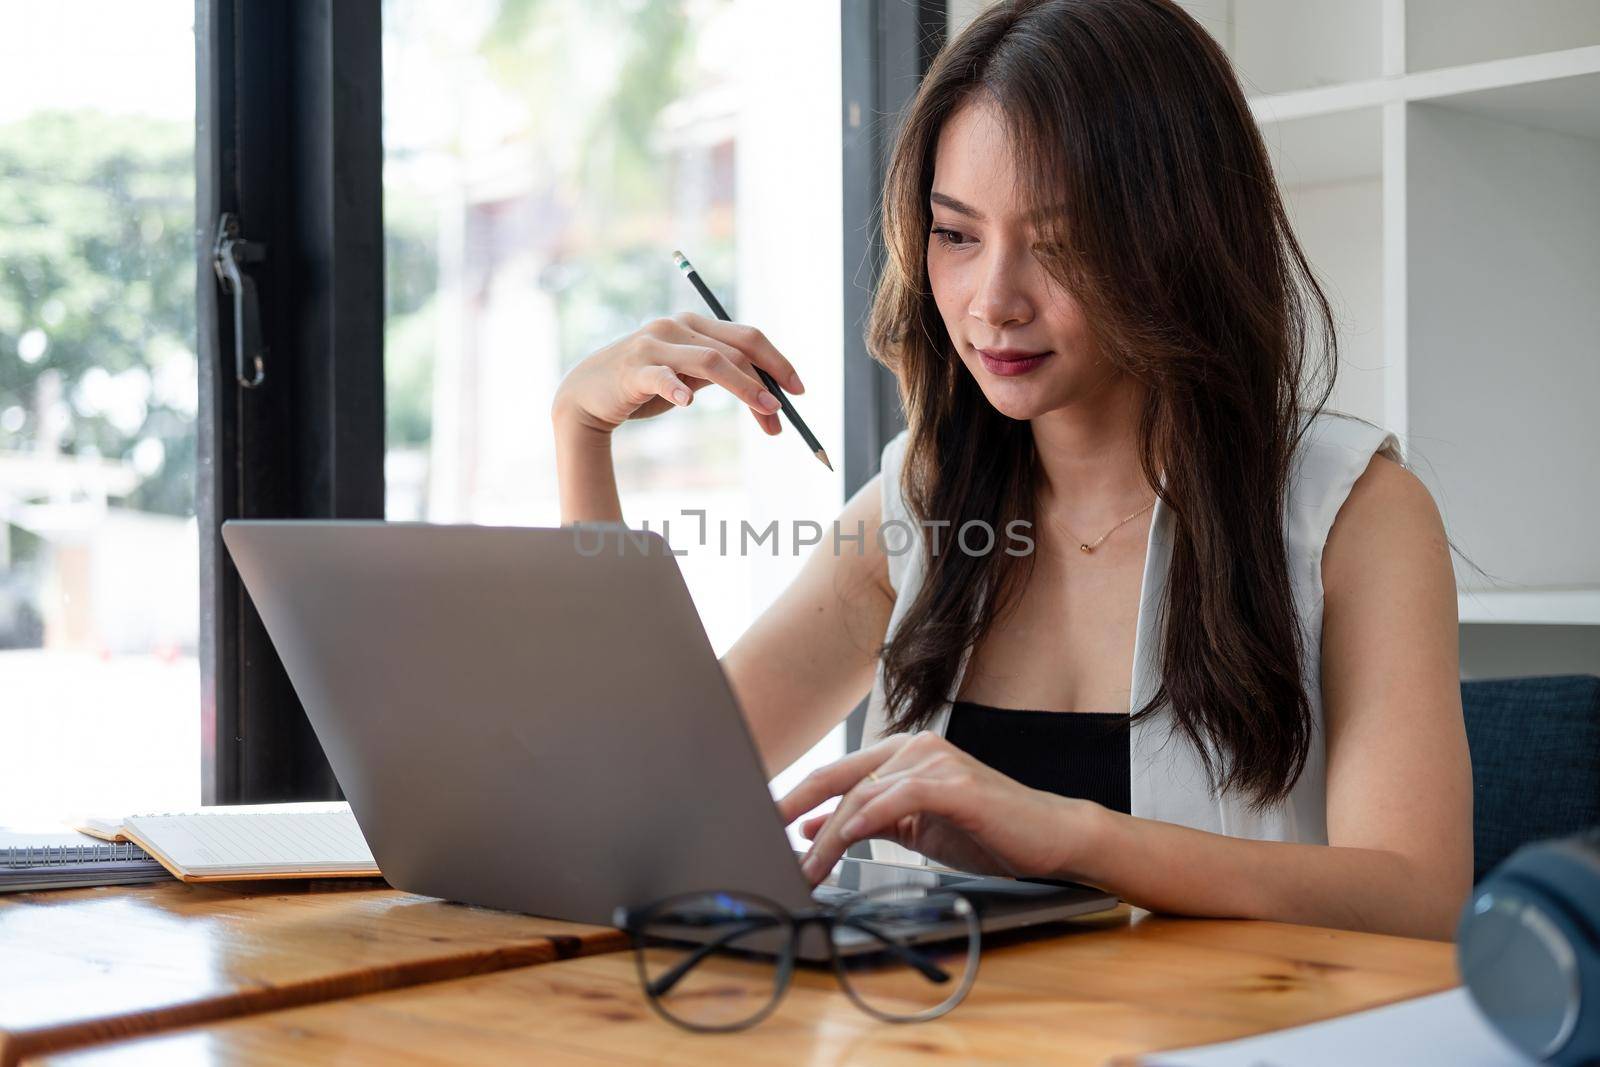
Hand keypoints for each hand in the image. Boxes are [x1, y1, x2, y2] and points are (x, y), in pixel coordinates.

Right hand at [551, 311, 803, 436]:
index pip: (747, 337)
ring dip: (744, 388)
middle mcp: (677, 327)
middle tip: (781, 416)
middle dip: (766, 384)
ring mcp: (654, 345)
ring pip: (711, 361)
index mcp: (695, 325)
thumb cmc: (643, 387)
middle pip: (736, 349)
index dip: (777, 362)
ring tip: (765, 412)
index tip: (798, 391)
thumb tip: (767, 390)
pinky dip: (676, 387)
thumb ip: (720, 374)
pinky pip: (661, 376)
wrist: (587, 395)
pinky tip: (688, 402)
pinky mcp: (633, 369)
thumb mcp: (687, 376)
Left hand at [776, 732, 1098, 886]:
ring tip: (809, 866)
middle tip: (767, 840)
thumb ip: (869, 823)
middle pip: (840, 778)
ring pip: (865, 793)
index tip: (764, 824)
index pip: (837, 774)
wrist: (1049, 837)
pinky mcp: (957, 783)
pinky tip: (849, 836)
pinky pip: (901, 795)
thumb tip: (814, 828)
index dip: (796, 798)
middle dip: (797, 810)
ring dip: (830, 834)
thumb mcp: (916, 828)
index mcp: (902, 755)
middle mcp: (915, 748)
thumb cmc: (987, 831)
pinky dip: (870, 815)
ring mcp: (936, 761)